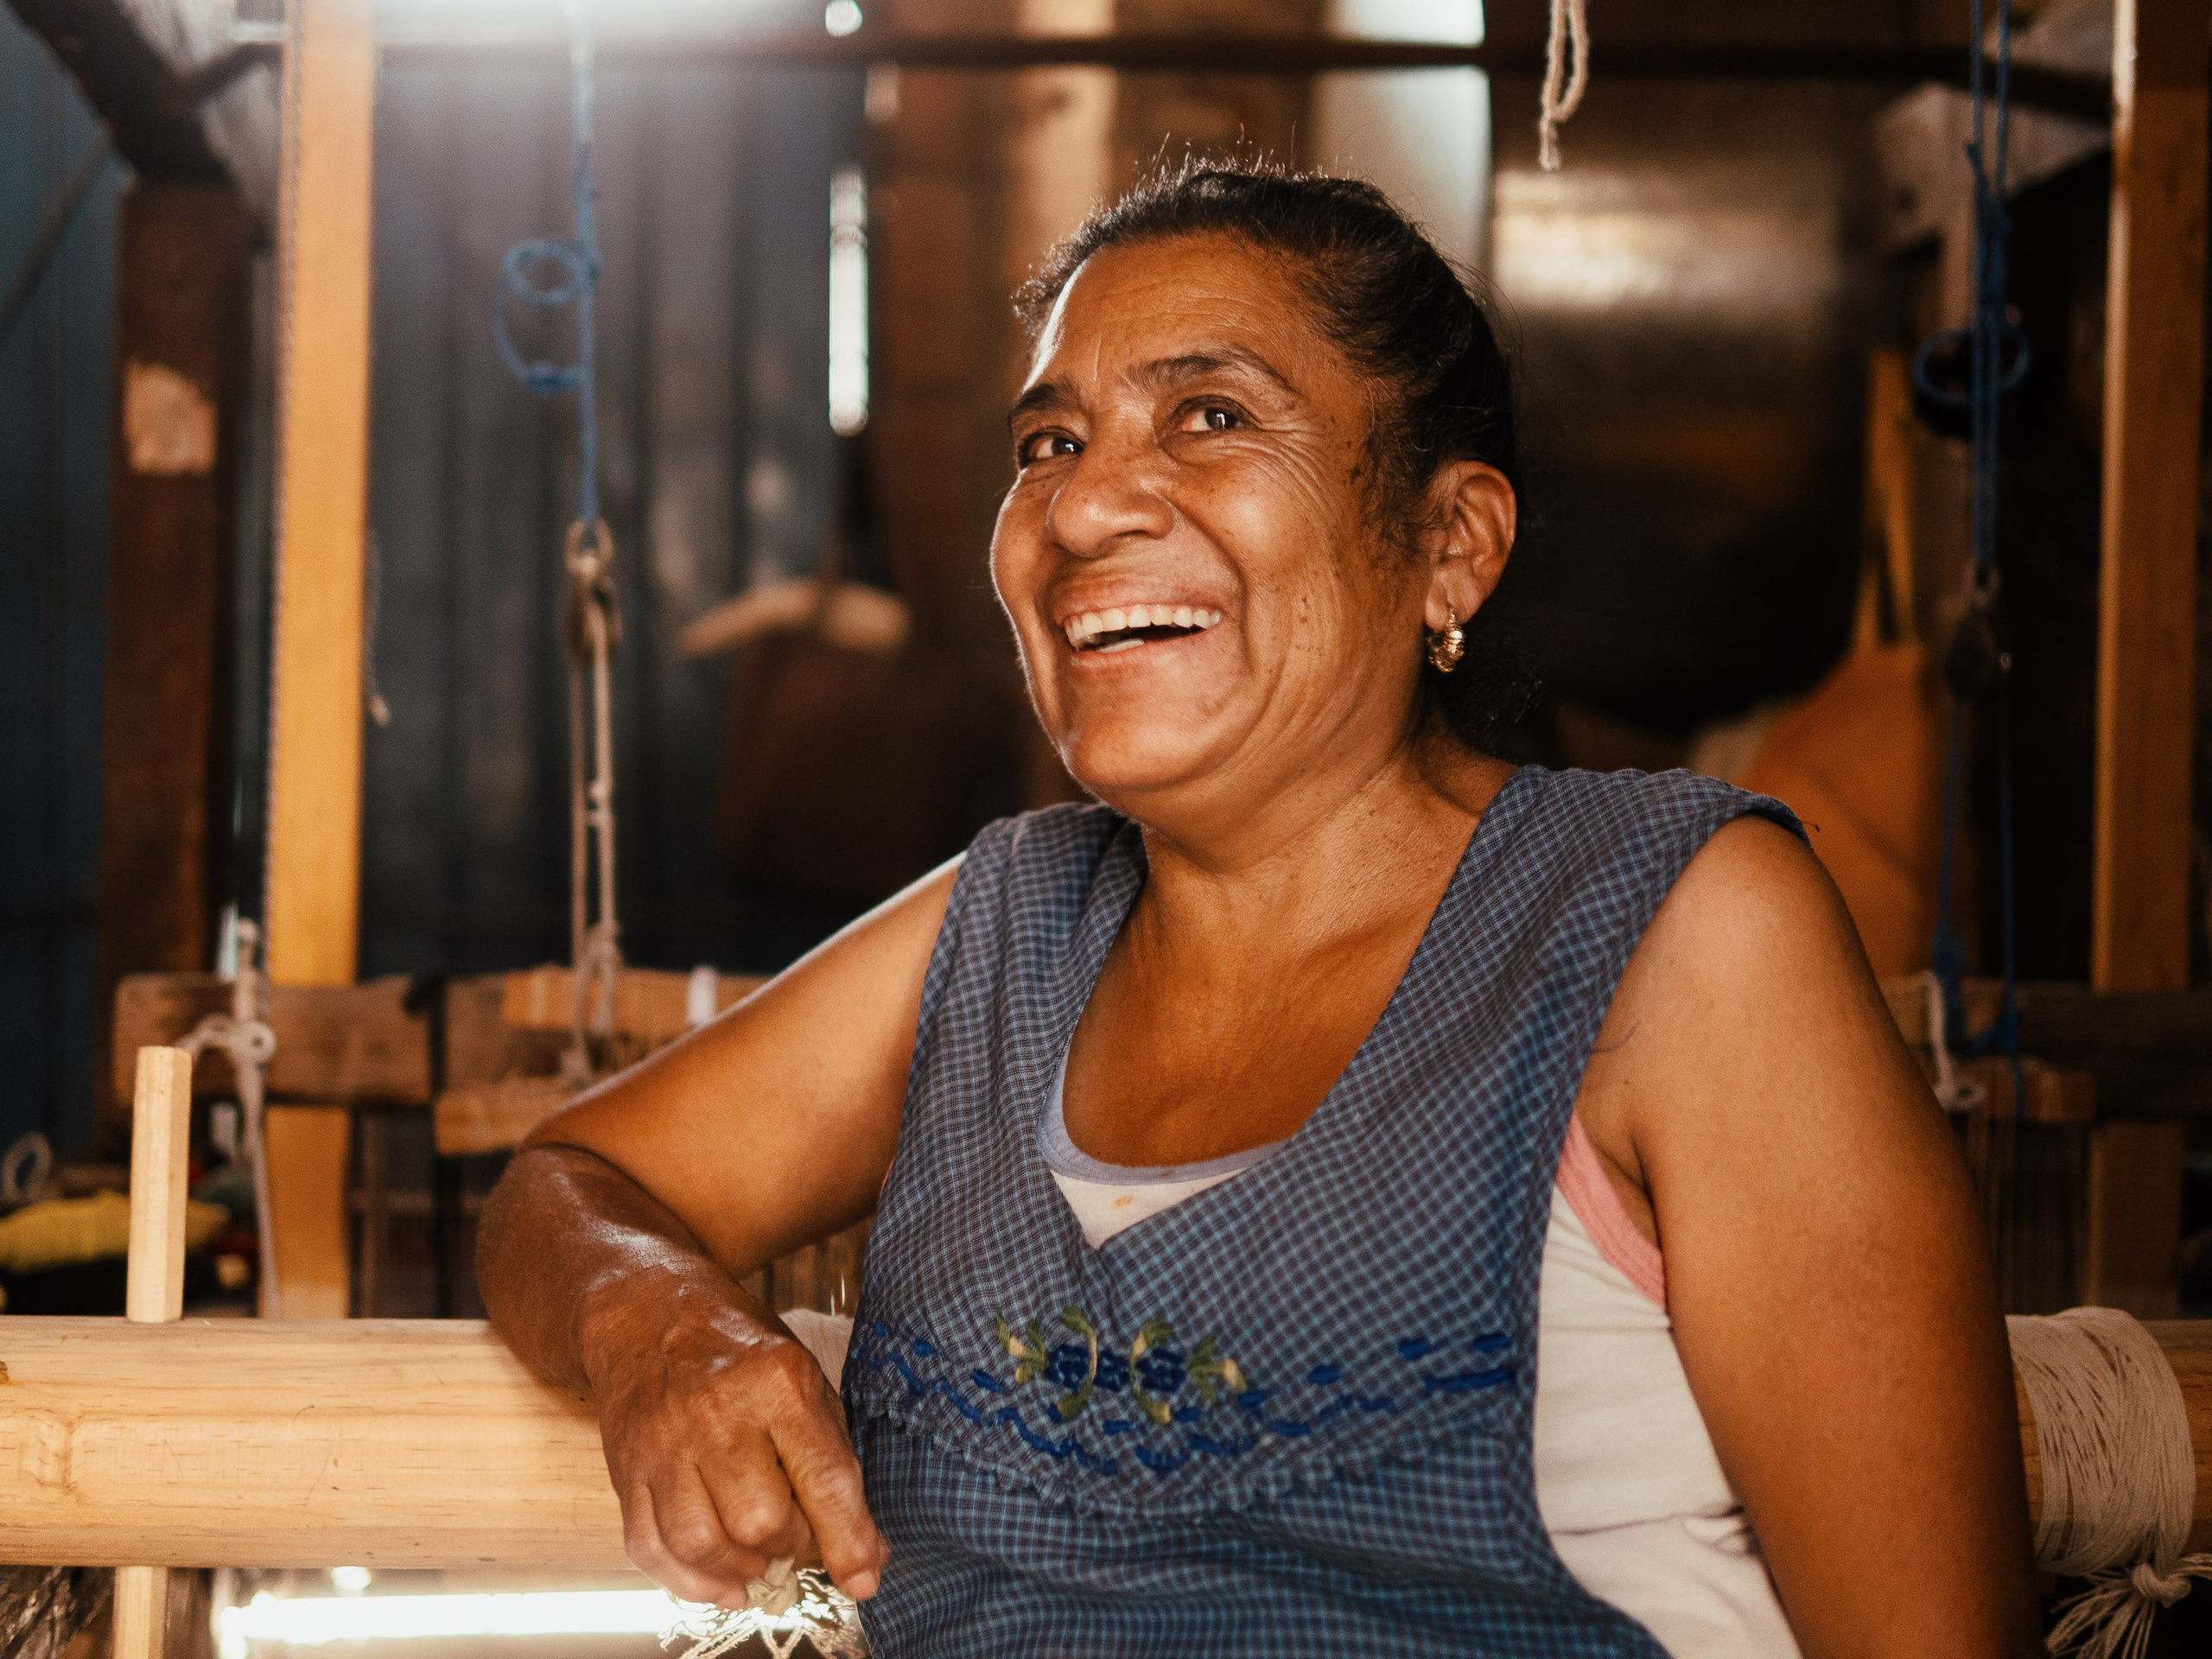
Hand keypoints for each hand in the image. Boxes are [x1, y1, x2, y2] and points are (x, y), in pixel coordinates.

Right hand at [581, 1276, 888, 1606]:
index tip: (863, 1579)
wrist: (645, 1309)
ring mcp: (663, 1444)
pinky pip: (652, 1550)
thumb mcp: (802, 1375)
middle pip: (759, 1522)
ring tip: (763, 1558)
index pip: (822, 1479)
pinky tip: (722, 1580)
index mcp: (776, 1380)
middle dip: (793, 1547)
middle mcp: (716, 1413)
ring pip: (702, 1545)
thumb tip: (865, 1548)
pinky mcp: (626, 1471)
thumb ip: (831, 1457)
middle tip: (802, 1538)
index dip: (848, 1541)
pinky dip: (691, 1581)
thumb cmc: (737, 1345)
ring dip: (742, 1570)